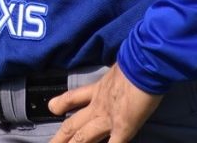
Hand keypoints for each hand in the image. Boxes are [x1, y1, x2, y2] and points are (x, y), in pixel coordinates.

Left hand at [47, 64, 162, 142]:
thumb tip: (119, 74)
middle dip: (60, 137)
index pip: (72, 97)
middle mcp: (98, 106)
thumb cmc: (135, 62)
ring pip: (83, 137)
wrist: (144, 64)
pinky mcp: (123, 128)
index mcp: (97, 90)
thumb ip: (114, 78)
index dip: (61, 104)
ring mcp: (108, 119)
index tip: (52, 109)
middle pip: (72, 124)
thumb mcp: (118, 68)